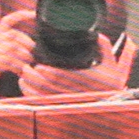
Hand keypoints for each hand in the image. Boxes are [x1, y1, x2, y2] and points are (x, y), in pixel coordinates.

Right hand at [0, 6, 43, 97]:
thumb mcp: (3, 68)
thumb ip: (13, 56)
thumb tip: (33, 50)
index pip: (6, 22)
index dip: (21, 15)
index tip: (34, 14)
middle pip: (12, 34)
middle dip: (27, 43)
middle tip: (32, 57)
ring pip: (12, 47)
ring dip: (24, 57)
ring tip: (27, 67)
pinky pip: (8, 59)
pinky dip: (18, 66)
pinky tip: (20, 73)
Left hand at [14, 46, 129, 101]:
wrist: (114, 100)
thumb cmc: (112, 80)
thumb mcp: (112, 61)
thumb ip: (104, 45)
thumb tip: (96, 33)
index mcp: (88, 80)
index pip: (63, 77)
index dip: (48, 72)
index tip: (38, 65)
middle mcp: (77, 92)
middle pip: (50, 87)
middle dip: (35, 78)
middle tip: (26, 67)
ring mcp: (69, 100)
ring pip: (44, 96)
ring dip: (31, 86)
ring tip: (24, 75)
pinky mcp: (63, 105)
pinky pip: (44, 103)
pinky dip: (32, 96)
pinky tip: (26, 86)